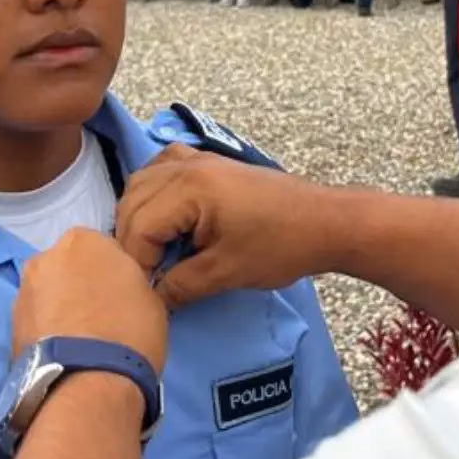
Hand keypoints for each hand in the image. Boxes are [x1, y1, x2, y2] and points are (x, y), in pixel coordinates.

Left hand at [13, 229, 168, 372]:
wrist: (88, 381)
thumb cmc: (130, 330)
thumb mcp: (149, 297)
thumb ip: (127, 281)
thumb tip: (117, 290)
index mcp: (83, 240)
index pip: (102, 249)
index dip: (113, 274)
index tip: (120, 296)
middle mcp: (45, 256)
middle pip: (67, 267)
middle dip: (79, 285)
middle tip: (99, 316)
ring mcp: (23, 291)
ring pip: (47, 294)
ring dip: (59, 308)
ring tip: (79, 339)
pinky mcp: (9, 325)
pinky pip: (35, 321)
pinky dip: (46, 330)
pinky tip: (63, 352)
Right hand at [117, 145, 334, 308]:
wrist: (326, 222)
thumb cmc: (281, 247)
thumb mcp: (226, 273)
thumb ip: (181, 286)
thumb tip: (151, 300)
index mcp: (190, 189)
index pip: (138, 226)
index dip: (137, 263)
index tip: (150, 290)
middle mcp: (187, 165)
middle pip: (132, 201)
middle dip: (133, 240)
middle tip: (149, 275)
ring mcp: (199, 159)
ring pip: (143, 182)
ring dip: (139, 215)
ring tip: (155, 250)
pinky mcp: (211, 163)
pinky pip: (165, 168)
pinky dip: (156, 191)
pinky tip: (166, 216)